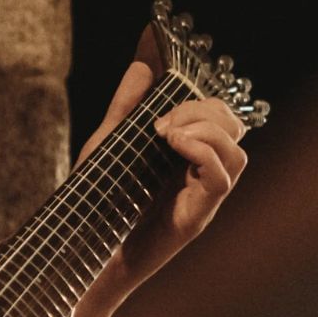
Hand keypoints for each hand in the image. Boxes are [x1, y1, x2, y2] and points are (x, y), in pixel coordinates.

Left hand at [74, 60, 248, 316]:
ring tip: (167, 132)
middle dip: (204, 109)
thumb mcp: (108, 142)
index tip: (162, 98)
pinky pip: (222, 179)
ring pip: (237, 153)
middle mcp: (200, 175)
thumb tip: (143, 63)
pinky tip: (174, 145)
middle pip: (233, 129)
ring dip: (206, 130)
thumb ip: (127, 105)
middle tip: (163, 120)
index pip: (218, 115)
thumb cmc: (95, 202)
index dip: (200, 97)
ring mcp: (201, 197)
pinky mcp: (195, 218)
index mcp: (185, 155)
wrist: (80, 254)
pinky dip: (204, 153)